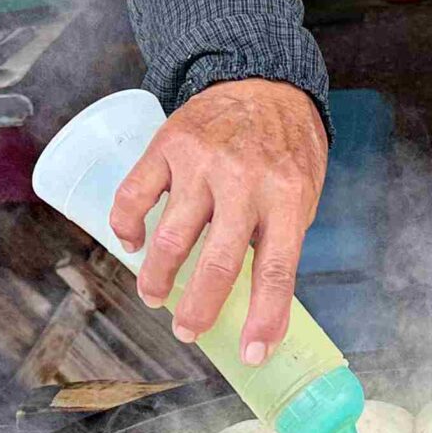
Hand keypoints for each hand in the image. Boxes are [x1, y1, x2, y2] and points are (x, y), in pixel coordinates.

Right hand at [108, 80, 326, 362]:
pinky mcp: (170, 145)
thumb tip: (262, 303)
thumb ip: (281, 237)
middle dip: (199, 308)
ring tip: (154, 296)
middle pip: (219, 262)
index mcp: (288, 198)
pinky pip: (136, 193)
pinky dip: (127, 225)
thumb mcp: (304, 190)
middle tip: (187, 331)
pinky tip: (132, 243)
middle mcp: (245, 182)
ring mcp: (204, 163)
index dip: (263, 318)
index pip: (277, 271)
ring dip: (157, 276)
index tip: (252, 353)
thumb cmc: (286, 146)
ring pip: (173, 236)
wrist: (264, 79)